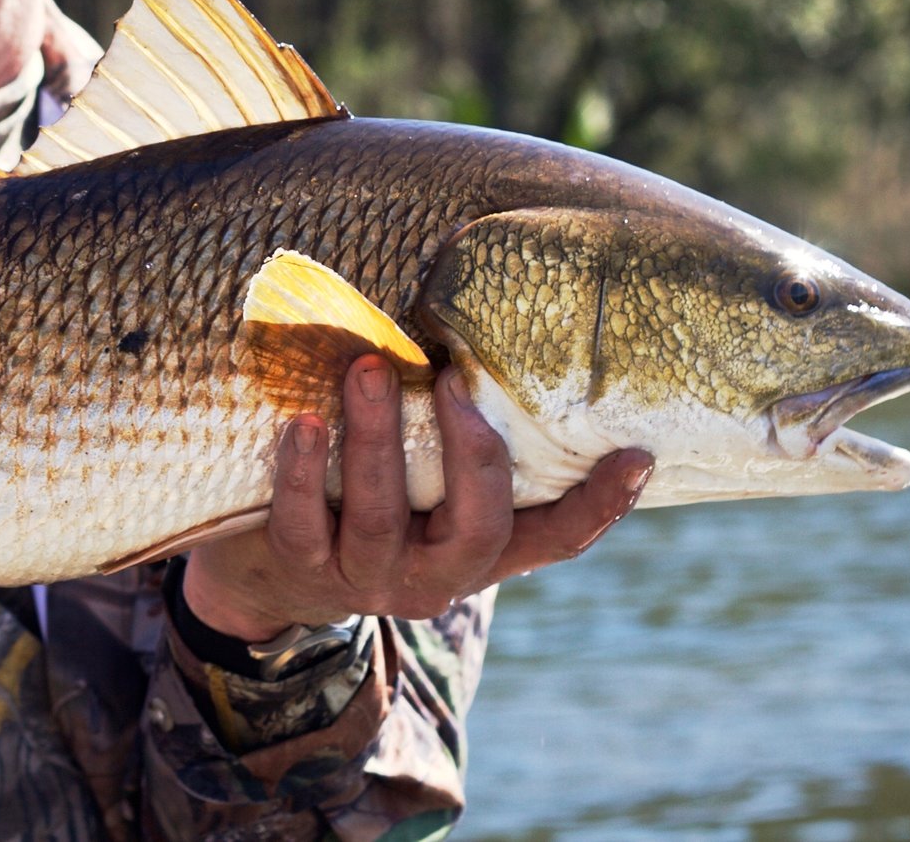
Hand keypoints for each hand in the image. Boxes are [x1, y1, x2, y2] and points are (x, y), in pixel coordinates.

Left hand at [182, 358, 651, 641]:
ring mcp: (370, 578)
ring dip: (377, 437)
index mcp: (482, 550)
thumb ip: (456, 436)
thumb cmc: (368, 494)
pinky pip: (304, 524)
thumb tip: (480, 330)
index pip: (557, 538)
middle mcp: (438, 574)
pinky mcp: (303, 571)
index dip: (600, 505)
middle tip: (453, 380)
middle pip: (478, 527)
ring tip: (368, 367)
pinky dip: (304, 471)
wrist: (274, 571)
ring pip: (382, 518)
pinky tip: (306, 421)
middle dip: (471, 453)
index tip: (635, 452)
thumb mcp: (424, 480)